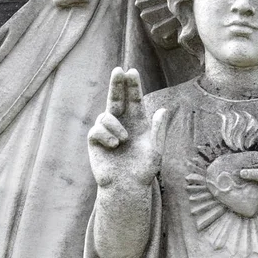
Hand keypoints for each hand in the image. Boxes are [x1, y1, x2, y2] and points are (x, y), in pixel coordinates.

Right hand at [88, 67, 167, 187]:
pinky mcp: (95, 141)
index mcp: (138, 122)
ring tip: (123, 140)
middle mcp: (122, 123)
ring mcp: (107, 131)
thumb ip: (158, 130)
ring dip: (115, 125)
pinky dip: (105, 134)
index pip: (134, 100)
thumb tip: (162, 110)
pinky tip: (114, 145)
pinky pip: (96, 129)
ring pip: (106, 115)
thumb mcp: (155, 150)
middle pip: (117, 98)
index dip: (133, 86)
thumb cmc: (143, 170)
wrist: (127, 187)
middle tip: (118, 70)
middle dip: (117, 84)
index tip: (132, 71)